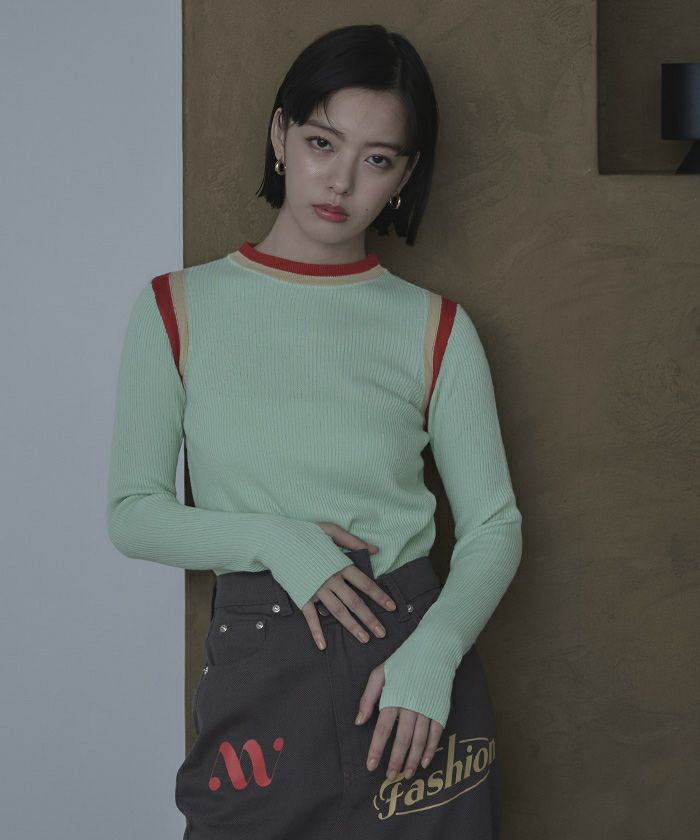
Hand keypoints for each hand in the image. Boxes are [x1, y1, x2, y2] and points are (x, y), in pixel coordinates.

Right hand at [301, 523, 397, 649]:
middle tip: (382, 633)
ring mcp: (316, 588)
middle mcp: (331, 578)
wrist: (277, 538)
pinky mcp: (301, 594)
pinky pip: (310, 616)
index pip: (364, 583)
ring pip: (338, 611)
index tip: (392, 607)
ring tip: (364, 639)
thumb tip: (374, 549)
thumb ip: (352, 541)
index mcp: (339, 563)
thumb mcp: (331, 530)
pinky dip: (316, 631)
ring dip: (352, 626)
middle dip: (370, 618)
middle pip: (354, 602)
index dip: (379, 595)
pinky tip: (322, 645)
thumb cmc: (304, 533)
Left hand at [355, 662, 443, 779]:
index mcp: (393, 697)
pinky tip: (425, 761)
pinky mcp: (440, 709)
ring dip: (413, 760)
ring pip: (419, 741)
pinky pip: (436, 734)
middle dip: (395, 760)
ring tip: (406, 774)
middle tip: (389, 777)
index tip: (371, 766)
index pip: (383, 729)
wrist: (433, 649)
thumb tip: (359, 722)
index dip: (377, 749)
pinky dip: (431, 749)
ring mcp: (427, 709)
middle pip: (402, 739)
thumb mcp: (380, 673)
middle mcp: (410, 706)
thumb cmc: (403, 661)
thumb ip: (368, 698)